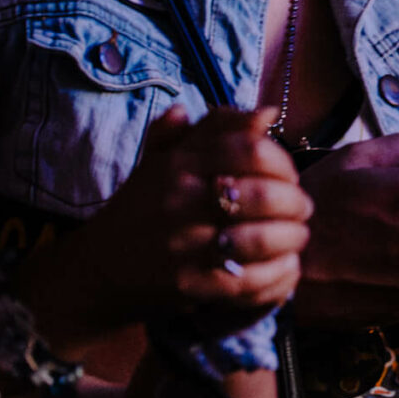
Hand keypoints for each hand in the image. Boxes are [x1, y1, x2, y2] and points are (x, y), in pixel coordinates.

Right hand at [67, 107, 309, 333]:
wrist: (94, 271)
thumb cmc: (140, 210)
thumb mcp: (163, 160)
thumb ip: (211, 130)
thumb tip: (267, 112)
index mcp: (177, 165)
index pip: (250, 149)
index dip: (283, 161)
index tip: (290, 174)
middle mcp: (179, 201)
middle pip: (265, 194)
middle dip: (296, 202)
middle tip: (303, 209)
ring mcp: (183, 245)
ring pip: (263, 238)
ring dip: (293, 239)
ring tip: (298, 237)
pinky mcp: (189, 285)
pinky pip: (250, 280)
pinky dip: (278, 275)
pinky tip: (286, 268)